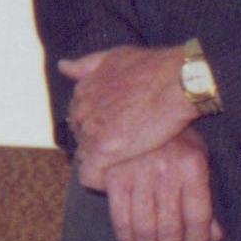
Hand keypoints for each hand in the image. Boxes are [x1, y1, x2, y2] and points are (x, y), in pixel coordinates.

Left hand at [59, 41, 199, 179]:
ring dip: (100, 162)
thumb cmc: (154, 67)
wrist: (177, 81)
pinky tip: (113, 183)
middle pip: (80, 137)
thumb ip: (87, 65)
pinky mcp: (105, 150)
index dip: (96, 126)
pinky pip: (90, 175)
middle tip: (122, 150)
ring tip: (123, 166)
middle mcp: (82, 110)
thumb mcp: (115, 56)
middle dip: (97, 143)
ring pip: (84, 156)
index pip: (78, 116)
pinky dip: (98, 181)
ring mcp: (92, 131)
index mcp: (83, 90)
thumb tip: (63, 66)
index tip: (115, 131)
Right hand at [96, 133, 222, 240]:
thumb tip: (214, 237)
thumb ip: (205, 199)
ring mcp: (138, 173)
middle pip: (171, 224)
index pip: (198, 214)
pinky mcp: (114, 175)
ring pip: (145, 224)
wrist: (140, 103)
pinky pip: (120, 214)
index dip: (197, 238)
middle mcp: (166, 170)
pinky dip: (125, 236)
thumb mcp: (197, 158)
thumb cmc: (174, 136)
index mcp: (192, 165)